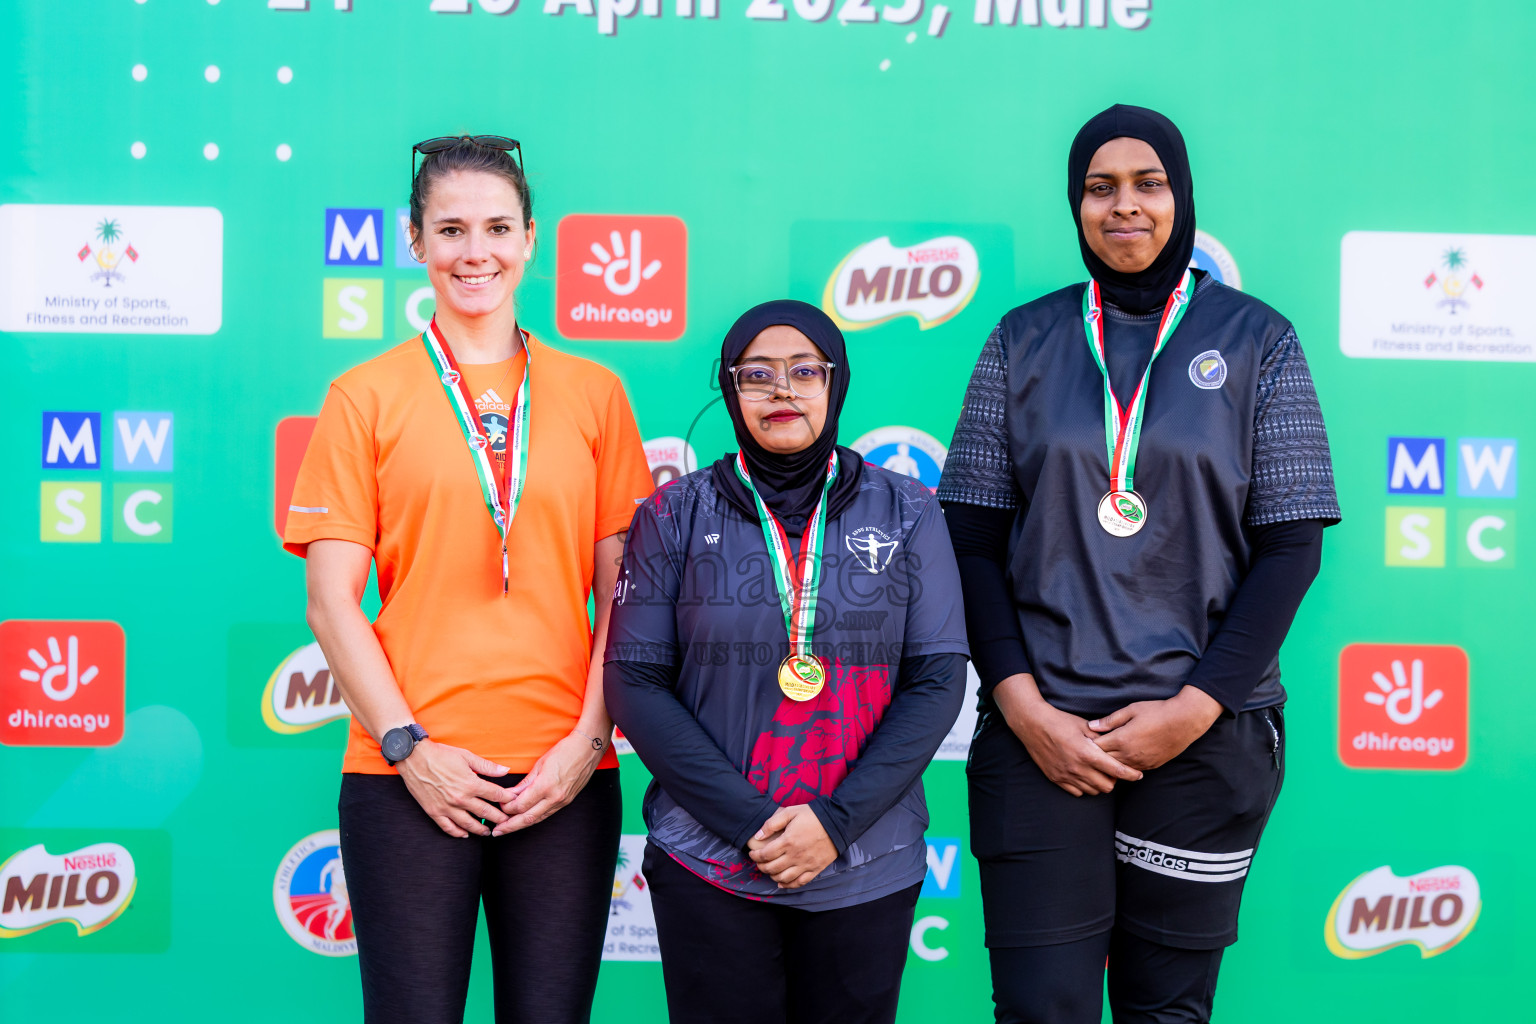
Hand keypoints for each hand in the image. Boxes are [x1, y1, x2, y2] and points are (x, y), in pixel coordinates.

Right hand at [396, 740, 511, 837]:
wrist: (414, 758)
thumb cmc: (441, 755)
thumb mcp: (467, 756)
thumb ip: (487, 767)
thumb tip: (506, 771)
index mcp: (471, 784)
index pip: (496, 795)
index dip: (507, 799)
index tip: (513, 803)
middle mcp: (461, 799)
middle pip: (485, 812)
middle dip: (499, 818)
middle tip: (507, 822)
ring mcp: (447, 807)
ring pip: (468, 824)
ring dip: (481, 830)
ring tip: (488, 832)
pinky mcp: (434, 812)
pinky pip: (448, 828)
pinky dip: (458, 833)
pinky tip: (465, 834)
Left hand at [493, 731, 605, 835]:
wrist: (588, 748)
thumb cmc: (564, 751)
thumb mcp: (540, 764)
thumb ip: (525, 782)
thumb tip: (511, 794)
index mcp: (546, 785)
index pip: (521, 805)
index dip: (507, 807)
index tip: (499, 804)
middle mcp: (555, 797)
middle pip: (528, 818)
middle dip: (510, 826)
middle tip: (496, 832)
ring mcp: (562, 801)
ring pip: (538, 819)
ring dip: (521, 825)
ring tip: (507, 829)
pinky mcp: (567, 801)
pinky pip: (547, 814)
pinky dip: (534, 818)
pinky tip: (525, 819)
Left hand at [747, 805, 836, 888]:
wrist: (838, 822)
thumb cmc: (813, 815)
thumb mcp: (790, 812)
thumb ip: (772, 824)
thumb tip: (758, 836)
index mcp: (787, 841)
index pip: (765, 855)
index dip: (755, 856)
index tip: (752, 853)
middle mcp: (795, 856)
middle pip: (772, 868)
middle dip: (761, 867)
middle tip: (759, 862)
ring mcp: (805, 865)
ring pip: (783, 878)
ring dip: (772, 876)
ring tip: (770, 870)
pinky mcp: (815, 869)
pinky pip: (799, 882)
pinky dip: (788, 885)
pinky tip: (782, 883)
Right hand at [993, 673, 1142, 796]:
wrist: (1032, 724)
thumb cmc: (1059, 721)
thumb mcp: (1084, 725)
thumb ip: (1101, 737)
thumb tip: (1118, 743)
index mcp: (1087, 753)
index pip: (1116, 770)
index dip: (1131, 774)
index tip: (1138, 775)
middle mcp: (1078, 768)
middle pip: (1107, 786)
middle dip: (1114, 779)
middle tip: (1113, 770)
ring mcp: (1066, 775)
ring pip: (1093, 791)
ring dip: (1099, 784)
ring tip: (1098, 772)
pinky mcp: (1056, 779)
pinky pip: (1077, 792)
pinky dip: (1084, 786)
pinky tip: (1084, 775)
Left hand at [1089, 685, 1222, 771]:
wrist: (1184, 722)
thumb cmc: (1157, 712)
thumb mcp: (1131, 710)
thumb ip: (1110, 720)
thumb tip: (1091, 726)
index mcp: (1121, 739)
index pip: (1096, 747)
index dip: (1089, 744)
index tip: (1084, 740)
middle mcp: (1129, 754)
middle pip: (1104, 761)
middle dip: (1096, 756)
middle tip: (1089, 751)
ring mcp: (1140, 762)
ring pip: (1117, 769)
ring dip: (1109, 764)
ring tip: (1103, 758)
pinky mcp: (1150, 766)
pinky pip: (1131, 770)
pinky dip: (1124, 766)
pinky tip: (1121, 760)